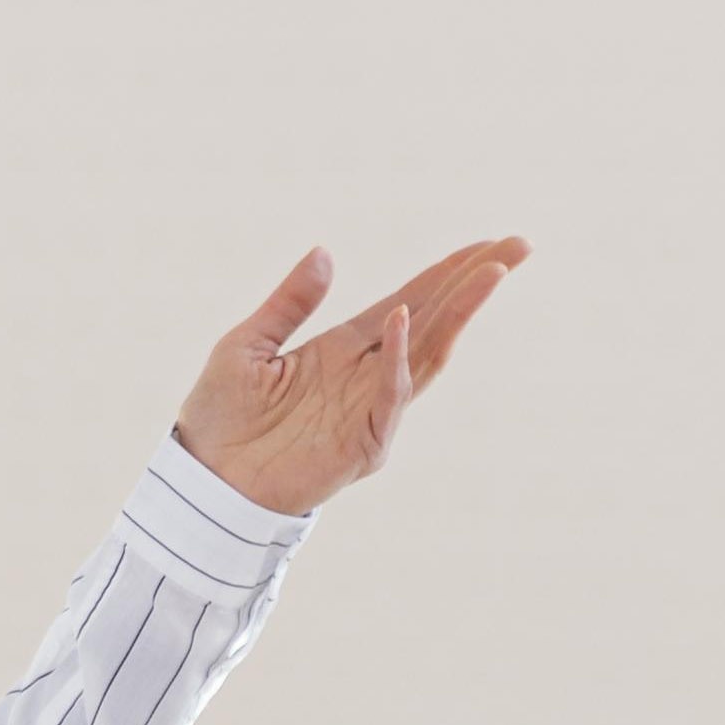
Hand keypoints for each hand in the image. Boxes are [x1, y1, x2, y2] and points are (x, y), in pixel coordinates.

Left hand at [170, 237, 521, 516]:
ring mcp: (371, 408)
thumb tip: (326, 252)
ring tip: (489, 273)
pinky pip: (389, 396)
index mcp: (345, 347)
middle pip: (435, 320)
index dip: (449, 273)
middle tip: (519, 246)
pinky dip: (399, 358)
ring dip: (459, 312)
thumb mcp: (247, 344)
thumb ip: (289, 302)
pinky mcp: (364, 443)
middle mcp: (367, 374)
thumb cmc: (221, 417)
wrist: (206, 480)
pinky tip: (404, 319)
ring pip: (429, 353)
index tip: (488, 244)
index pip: (411, 301)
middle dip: (475, 283)